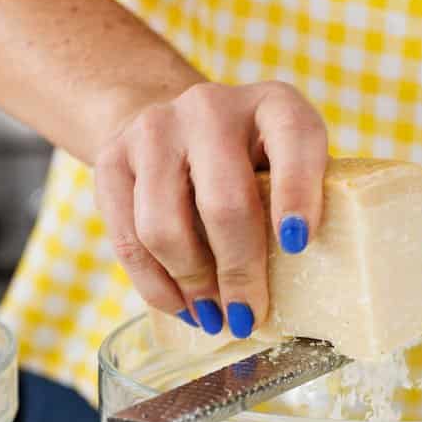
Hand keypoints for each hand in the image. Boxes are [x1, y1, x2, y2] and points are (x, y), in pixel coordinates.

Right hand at [94, 81, 327, 337]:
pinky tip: (181, 307)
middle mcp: (211, 107)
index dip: (297, 194)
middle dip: (239, 272)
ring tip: (213, 318)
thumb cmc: (252, 163)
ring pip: (164, 227)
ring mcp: (155, 129)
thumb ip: (301, 208)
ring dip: (193, 286)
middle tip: (248, 317)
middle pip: (223, 203)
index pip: (294, 141)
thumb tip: (310, 296)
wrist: (177, 127)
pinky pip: (127, 239)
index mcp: (274, 104)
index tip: (298, 244)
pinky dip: (156, 286)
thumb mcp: (288, 167)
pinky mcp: (112, 159)